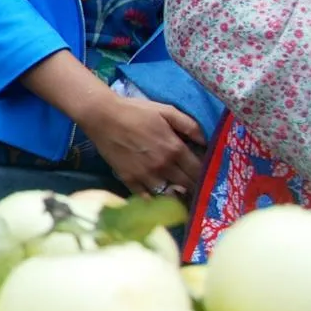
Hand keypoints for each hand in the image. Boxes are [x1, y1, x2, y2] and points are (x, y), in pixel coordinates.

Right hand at [79, 94, 205, 196]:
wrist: (102, 116)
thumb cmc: (136, 111)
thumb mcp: (166, 110)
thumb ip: (190, 125)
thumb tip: (207, 142)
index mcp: (175, 148)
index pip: (199, 170)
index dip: (206, 175)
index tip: (208, 176)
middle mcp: (163, 166)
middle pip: (187, 185)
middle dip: (195, 187)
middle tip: (198, 187)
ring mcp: (145, 175)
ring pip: (169, 194)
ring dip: (177, 194)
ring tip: (181, 194)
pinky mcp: (129, 180)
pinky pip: (147, 197)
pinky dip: (155, 200)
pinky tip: (159, 197)